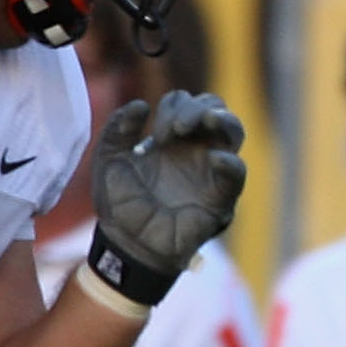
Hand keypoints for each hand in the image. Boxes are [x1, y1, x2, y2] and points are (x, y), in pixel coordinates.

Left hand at [88, 91, 246, 305]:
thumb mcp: (109, 157)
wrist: (126, 242)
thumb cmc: (119, 203)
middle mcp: (195, 152)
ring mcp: (210, 173)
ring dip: (219, 121)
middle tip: (176, 127)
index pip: (190, 105)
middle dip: (199, 108)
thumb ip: (120, 127)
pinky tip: (212, 159)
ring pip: (233, 134)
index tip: (157, 134)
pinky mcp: (220, 198)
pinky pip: (236, 175)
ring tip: (195, 126)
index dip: (175, 107)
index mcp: (173, 141)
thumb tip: (142, 105)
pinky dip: (229, 163)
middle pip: (217, 111)